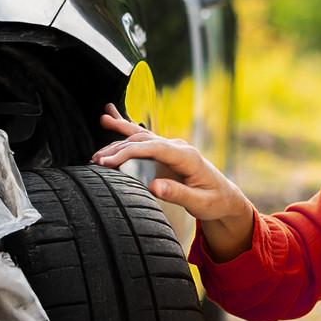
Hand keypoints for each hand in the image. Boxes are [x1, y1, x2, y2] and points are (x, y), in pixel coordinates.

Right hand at [92, 103, 253, 234]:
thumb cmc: (214, 201)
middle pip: (143, 141)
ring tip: (102, 122)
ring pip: (141, 136)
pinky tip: (111, 117)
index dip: (130, 152)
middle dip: (118, 147)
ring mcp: (170, 148)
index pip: (153, 147)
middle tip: (96, 159)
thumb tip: (153, 187)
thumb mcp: (200, 203)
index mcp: (186, 156)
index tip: (109, 161)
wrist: (224, 197)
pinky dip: (126, 129)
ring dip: (120, 134)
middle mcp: (177, 147)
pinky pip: (142, 139)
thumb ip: (178, 194)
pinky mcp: (164, 153)